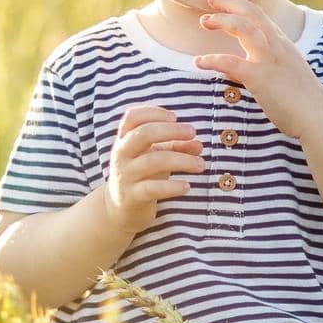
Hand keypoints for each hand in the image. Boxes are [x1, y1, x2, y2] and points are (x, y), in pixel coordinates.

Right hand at [103, 104, 204, 233]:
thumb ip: (176, 147)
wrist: (121, 209)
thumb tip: (198, 145)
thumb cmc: (143, 175)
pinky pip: (153, 188)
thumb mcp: (156, 157)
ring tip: (200, 164)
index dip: (153, 112)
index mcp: (125, 140)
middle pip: (142, 134)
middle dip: (171, 131)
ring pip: (153, 161)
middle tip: (193, 133)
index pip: (132, 117)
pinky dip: (172, 187)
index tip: (174, 117)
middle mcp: (121, 155)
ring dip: (182, 160)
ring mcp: (125, 175)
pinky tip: (187, 186)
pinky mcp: (131, 196)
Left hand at [193, 0, 322, 138]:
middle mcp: (277, 46)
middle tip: (209, 2)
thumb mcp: (286, 76)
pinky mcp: (260, 78)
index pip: (260, 15)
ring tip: (205, 21)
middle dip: (229, 3)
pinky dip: (213, 59)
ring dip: (223, 20)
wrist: (318, 117)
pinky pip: (232, 62)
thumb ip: (264, 67)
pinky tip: (199, 61)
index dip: (239, 5)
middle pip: (252, 12)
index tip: (222, 3)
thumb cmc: (303, 102)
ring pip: (244, 27)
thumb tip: (239, 70)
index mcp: (283, 44)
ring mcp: (269, 60)